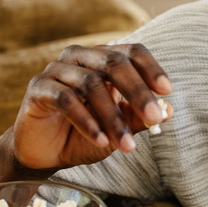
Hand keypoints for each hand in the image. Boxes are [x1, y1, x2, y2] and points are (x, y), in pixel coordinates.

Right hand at [12, 44, 172, 169]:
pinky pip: (65, 99)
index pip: (131, 52)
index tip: (167, 90)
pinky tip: (100, 140)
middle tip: (153, 117)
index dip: (151, 68)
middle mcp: (81, 58)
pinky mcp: (39, 87)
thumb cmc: (84, 136)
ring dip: (112, 116)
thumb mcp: (117, 129)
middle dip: (137, 91)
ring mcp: (57, 70)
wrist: (46, 154)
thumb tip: (169, 109)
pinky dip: (86, 121)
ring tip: (126, 144)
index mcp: (103, 59)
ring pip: (91, 84)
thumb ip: (138, 118)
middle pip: (113, 62)